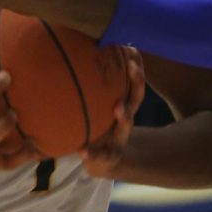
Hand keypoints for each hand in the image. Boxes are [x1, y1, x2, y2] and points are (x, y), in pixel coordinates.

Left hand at [80, 48, 145, 177]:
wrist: (102, 162)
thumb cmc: (97, 125)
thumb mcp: (98, 105)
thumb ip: (91, 85)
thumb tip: (74, 50)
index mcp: (123, 105)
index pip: (133, 83)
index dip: (136, 67)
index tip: (131, 49)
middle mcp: (124, 120)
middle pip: (135, 99)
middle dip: (137, 82)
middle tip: (133, 67)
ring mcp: (118, 140)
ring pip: (125, 128)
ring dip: (125, 116)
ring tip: (119, 107)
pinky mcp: (105, 159)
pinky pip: (100, 156)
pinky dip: (93, 154)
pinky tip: (83, 151)